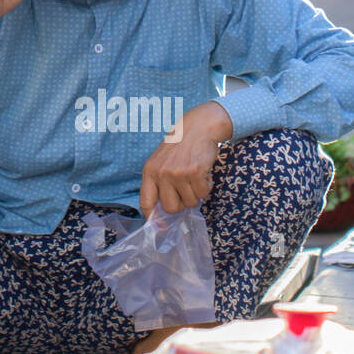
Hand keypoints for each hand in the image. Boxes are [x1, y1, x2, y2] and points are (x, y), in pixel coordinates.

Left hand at [138, 101, 232, 217]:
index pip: (146, 202)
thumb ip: (159, 184)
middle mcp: (162, 173)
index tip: (161, 226)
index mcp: (149, 172)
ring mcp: (178, 173)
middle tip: (186, 190)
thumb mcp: (161, 162)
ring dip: (196, 193)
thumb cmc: (180, 147)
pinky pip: (203, 193)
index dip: (153, 218)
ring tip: (195, 177)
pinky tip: (204, 174)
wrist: (198, 127)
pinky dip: (206, 187)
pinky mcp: (195, 172)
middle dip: (182, 204)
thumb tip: (161, 215)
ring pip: (190, 202)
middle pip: (171, 208)